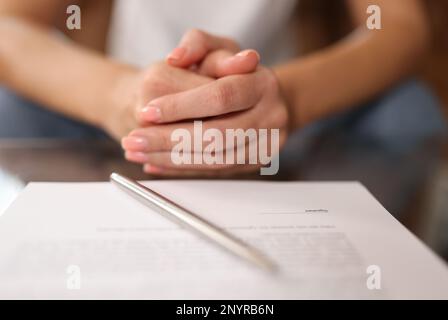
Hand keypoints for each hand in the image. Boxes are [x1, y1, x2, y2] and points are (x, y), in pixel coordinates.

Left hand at [121, 30, 288, 175]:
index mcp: (263, 83)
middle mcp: (271, 116)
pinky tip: (156, 163)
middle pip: (217, 135)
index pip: (220, 96)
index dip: (182, 106)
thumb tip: (176, 57)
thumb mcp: (218, 48)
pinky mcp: (255, 163)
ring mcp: (266, 144)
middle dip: (169, 140)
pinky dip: (183, 169)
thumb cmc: (234, 73)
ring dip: (172, 160)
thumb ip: (197, 43)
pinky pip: (215, 172)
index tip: (147, 112)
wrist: (265, 101)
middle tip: (133, 141)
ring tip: (138, 153)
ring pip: (215, 160)